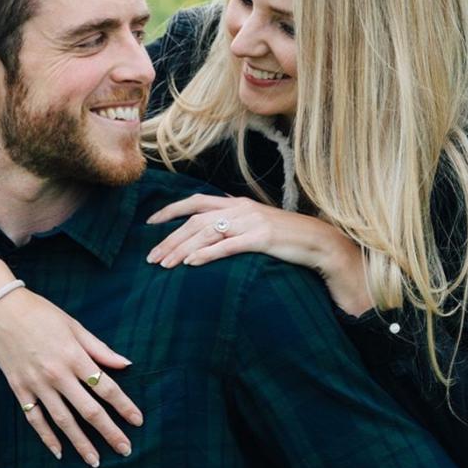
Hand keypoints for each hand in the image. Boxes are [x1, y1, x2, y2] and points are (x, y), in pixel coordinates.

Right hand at [0, 289, 143, 465]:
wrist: (1, 310)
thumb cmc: (41, 314)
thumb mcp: (74, 326)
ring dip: (80, 442)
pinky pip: (35, 419)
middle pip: (88, 410)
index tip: (137, 421)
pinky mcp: (19, 389)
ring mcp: (37, 384)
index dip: (124, 405)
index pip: (105, 386)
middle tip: (125, 449)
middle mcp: (57, 374)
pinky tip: (59, 451)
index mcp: (74, 356)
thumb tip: (125, 364)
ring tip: (95, 460)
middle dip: (109, 432)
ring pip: (63, 420)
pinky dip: (47, 437)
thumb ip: (100, 349)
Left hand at [145, 194, 371, 313]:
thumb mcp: (256, 223)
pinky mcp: (260, 238)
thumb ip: (233, 222)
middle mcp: (239, 209)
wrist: (317, 241)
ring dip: (182, 250)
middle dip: (170, 239)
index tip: (150, 223)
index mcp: (235, 203)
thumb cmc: (284, 236)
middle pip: (194, 221)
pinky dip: (207, 254)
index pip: (195, 202)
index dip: (170, 210)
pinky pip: (228, 246)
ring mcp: (250, 222)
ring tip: (165, 265)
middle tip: (152, 258)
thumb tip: (210, 228)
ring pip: (206, 233)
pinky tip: (191, 264)